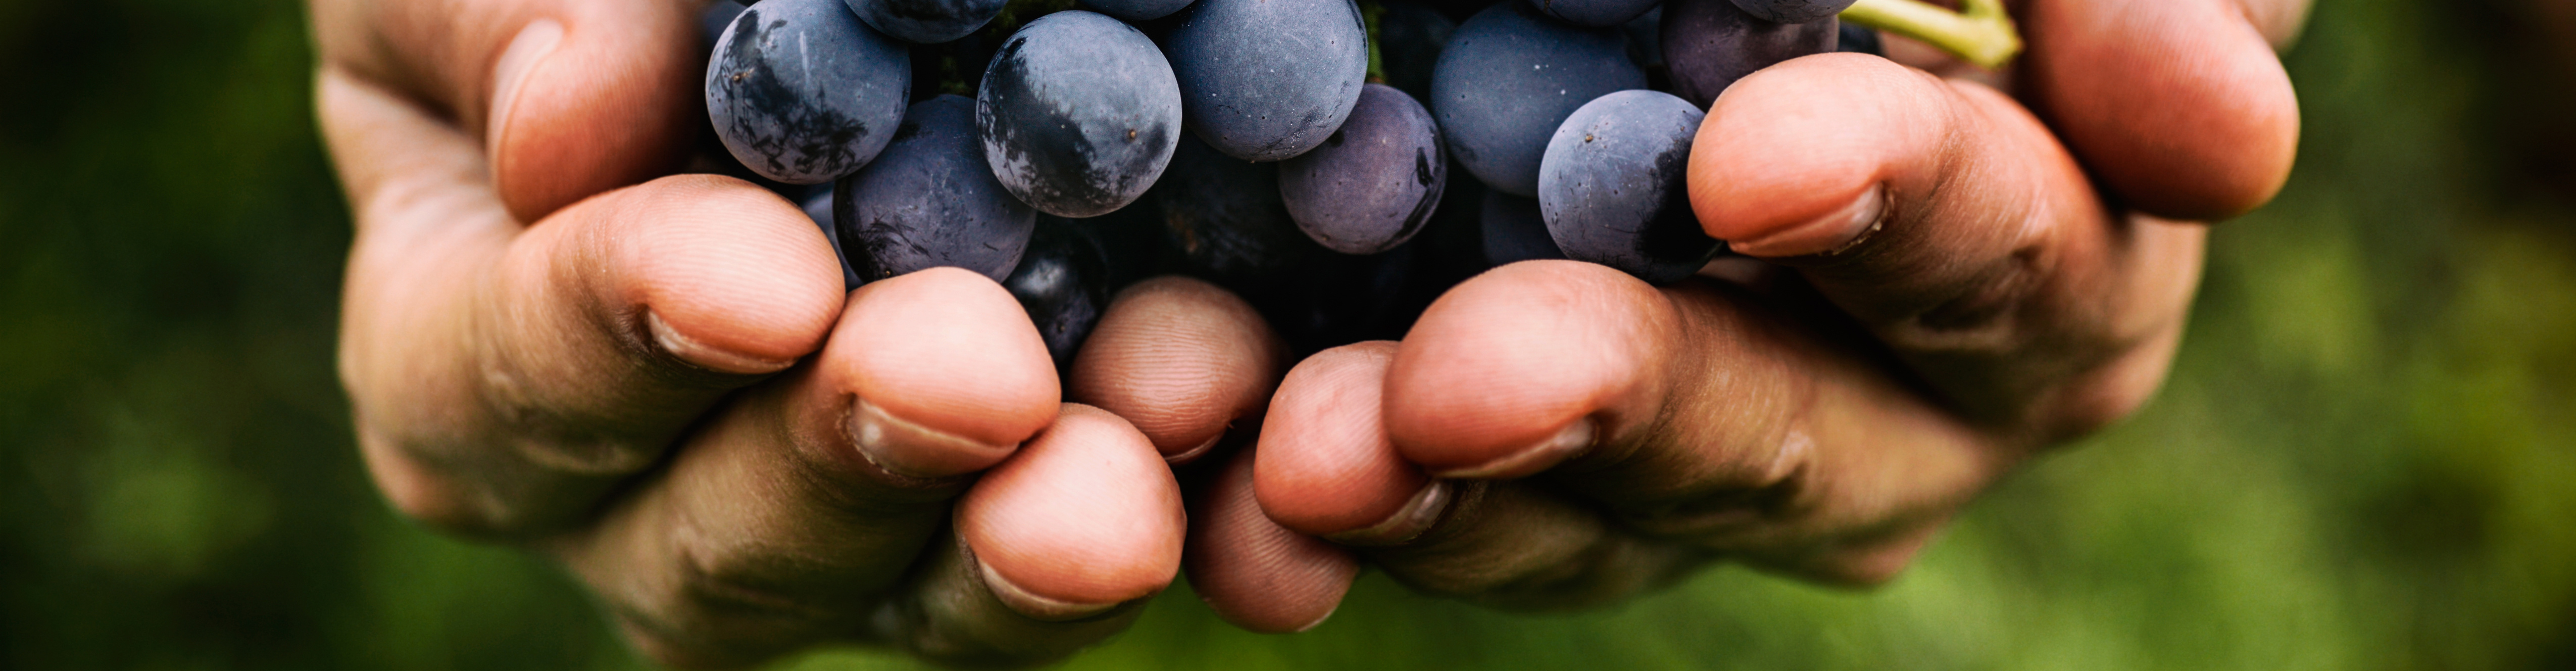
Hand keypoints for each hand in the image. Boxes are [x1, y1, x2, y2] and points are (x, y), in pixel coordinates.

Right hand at [312, 0, 1236, 664]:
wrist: (758, 21)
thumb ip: (498, 26)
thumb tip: (570, 127)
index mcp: (476, 356)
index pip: (516, 373)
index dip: (631, 328)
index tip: (767, 280)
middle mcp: (644, 491)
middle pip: (722, 540)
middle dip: (856, 461)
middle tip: (978, 380)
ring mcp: (843, 530)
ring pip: (917, 591)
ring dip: (1029, 540)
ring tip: (1132, 478)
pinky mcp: (1021, 514)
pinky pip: (1092, 552)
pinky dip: (1188, 531)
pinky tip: (1261, 493)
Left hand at [1181, 0, 2310, 630]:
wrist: (1693, 17)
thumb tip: (2220, 129)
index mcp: (2055, 242)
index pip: (2006, 241)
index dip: (1907, 205)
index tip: (1758, 160)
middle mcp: (1912, 397)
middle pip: (1791, 433)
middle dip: (1629, 402)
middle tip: (1464, 378)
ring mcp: (1726, 460)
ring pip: (1609, 517)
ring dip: (1460, 497)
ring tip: (1313, 458)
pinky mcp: (1562, 485)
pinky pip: (1467, 525)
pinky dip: (1356, 518)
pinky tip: (1245, 495)